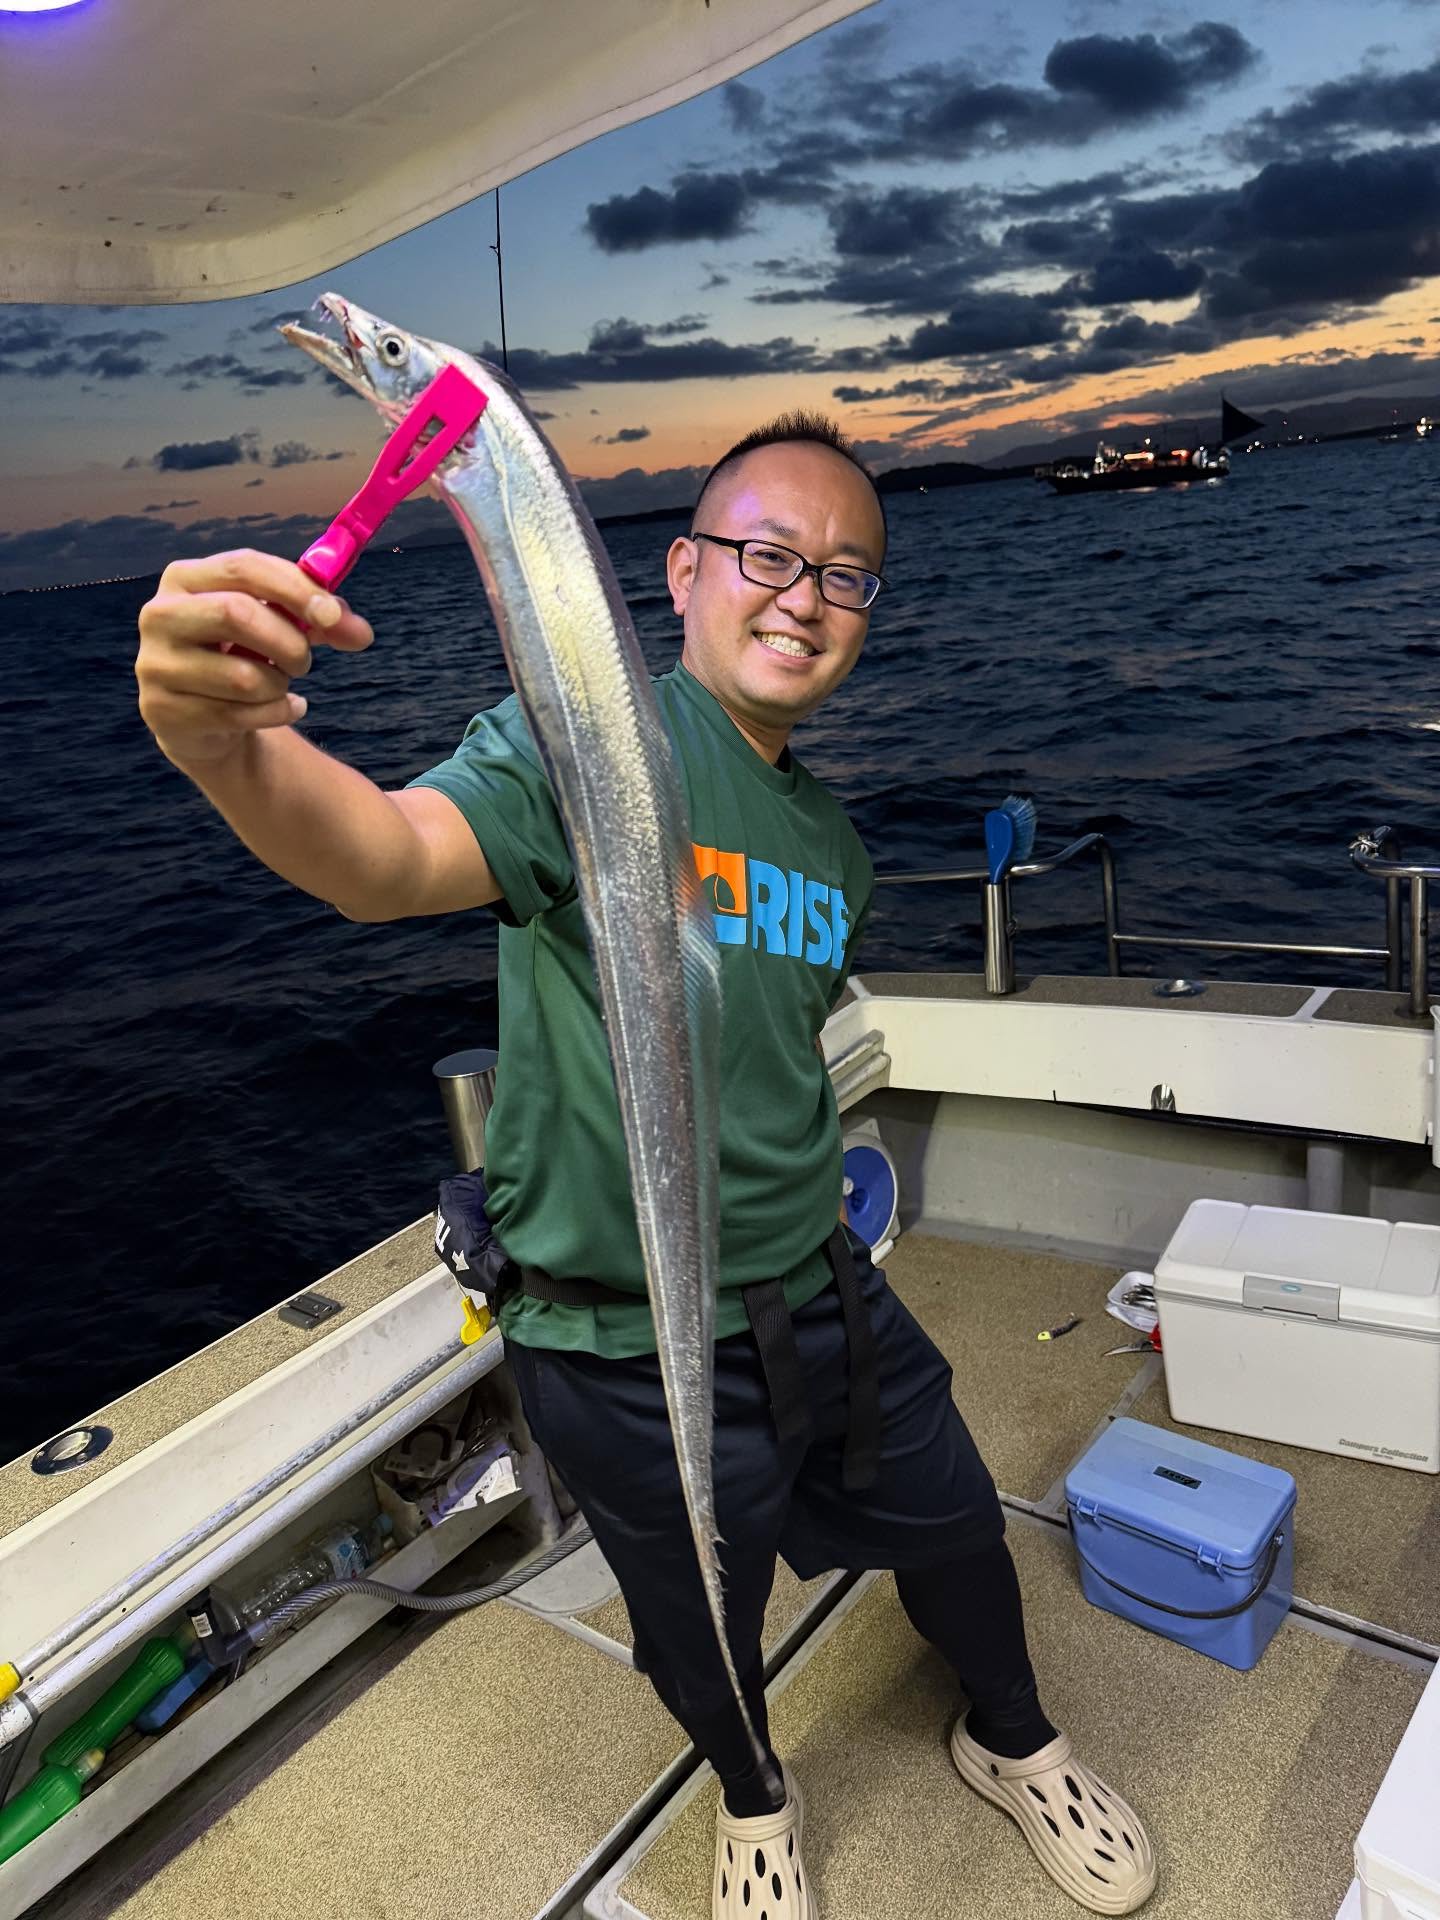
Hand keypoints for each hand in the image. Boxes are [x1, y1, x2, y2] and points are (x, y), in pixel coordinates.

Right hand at [135, 549, 374, 769]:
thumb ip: (322, 620)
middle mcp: (160, 614)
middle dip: (288, 643)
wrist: (204, 719)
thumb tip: (360, 631)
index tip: (333, 616)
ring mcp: (156, 664)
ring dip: (279, 685)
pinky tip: (281, 710)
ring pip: (242, 676)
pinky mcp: (163, 710)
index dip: (294, 589)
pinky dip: (275, 714)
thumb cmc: (244, 654)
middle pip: (236, 613)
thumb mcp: (282, 625)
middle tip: (305, 661)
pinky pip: (238, 715)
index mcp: (185, 577)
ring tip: (280, 685)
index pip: (243, 567)